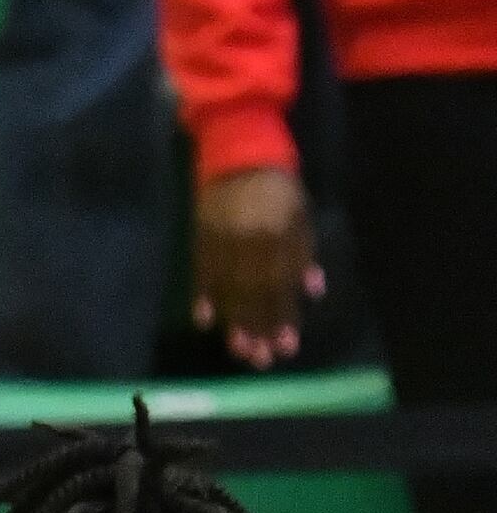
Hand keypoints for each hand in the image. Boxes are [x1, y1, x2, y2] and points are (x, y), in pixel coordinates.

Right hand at [191, 162, 313, 370]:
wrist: (239, 152)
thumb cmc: (279, 187)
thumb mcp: (301, 217)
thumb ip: (304, 254)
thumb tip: (311, 291)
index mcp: (277, 236)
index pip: (281, 286)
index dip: (284, 317)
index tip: (286, 347)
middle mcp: (248, 242)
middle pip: (253, 293)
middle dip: (258, 328)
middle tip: (259, 359)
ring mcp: (221, 239)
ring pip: (227, 288)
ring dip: (233, 321)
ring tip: (237, 348)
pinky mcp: (200, 235)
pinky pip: (201, 271)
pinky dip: (203, 296)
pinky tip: (205, 319)